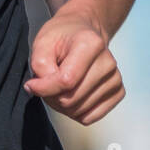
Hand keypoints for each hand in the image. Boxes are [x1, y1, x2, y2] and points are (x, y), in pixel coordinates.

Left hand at [24, 6, 123, 124]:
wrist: (83, 32)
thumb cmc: (62, 36)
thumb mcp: (43, 42)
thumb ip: (39, 65)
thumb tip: (40, 89)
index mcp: (91, 43)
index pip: (66, 81)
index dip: (44, 88)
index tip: (32, 84)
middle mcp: (108, 62)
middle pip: (72, 98)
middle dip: (51, 97)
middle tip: (45, 84)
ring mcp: (115, 78)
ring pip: (79, 110)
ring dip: (62, 105)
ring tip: (58, 87)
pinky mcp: (118, 92)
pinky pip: (90, 117)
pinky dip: (75, 112)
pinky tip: (71, 94)